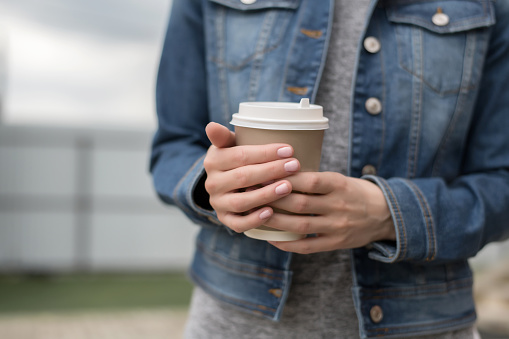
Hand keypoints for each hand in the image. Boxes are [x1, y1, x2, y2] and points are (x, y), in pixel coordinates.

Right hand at [203, 122, 300, 232]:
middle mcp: (212, 183)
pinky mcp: (225, 220)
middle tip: (294, 166)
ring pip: (241, 201)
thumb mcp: (228, 145)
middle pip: (243, 177)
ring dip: (266, 194)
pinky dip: (254, 219)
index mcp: (213, 161)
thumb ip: (224, 136)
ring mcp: (218, 203)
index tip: (289, 150)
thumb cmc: (235, 160)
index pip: (240, 156)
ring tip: (288, 187)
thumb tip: (211, 126)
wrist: (224, 185)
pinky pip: (238, 224)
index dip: (265, 153)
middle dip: (271, 171)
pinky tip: (271, 212)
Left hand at [264, 171, 395, 253]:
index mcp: (339, 185)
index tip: (264, 174)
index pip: (308, 180)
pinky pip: (307, 246)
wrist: (386, 215)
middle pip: (299, 203)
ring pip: (300, 225)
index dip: (284, 178)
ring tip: (256, 214)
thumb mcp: (339, 179)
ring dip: (275, 220)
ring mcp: (337, 227)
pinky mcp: (335, 243)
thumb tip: (278, 174)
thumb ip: (314, 180)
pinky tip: (270, 238)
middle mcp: (338, 206)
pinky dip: (287, 244)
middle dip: (273, 198)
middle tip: (252, 193)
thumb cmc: (355, 192)